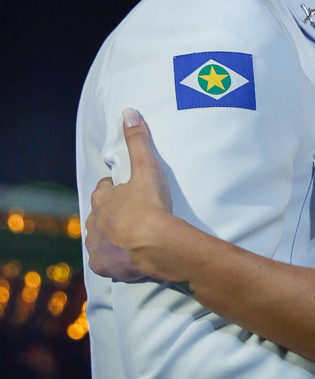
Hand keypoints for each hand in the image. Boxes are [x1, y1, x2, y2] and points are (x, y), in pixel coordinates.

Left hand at [85, 109, 172, 280]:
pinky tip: (123, 262)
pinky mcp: (103, 266)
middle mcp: (94, 222)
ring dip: (109, 239)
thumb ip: (138, 141)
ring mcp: (97, 245)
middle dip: (110, 215)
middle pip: (99, 216)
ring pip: (98, 239)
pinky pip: (103, 263)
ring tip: (127, 241)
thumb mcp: (147, 168)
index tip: (124, 192)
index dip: (114, 190)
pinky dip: (111, 262)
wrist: (155, 244)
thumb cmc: (150, 206)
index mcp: (103, 199)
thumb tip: (128, 112)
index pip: (103, 190)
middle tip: (129, 218)